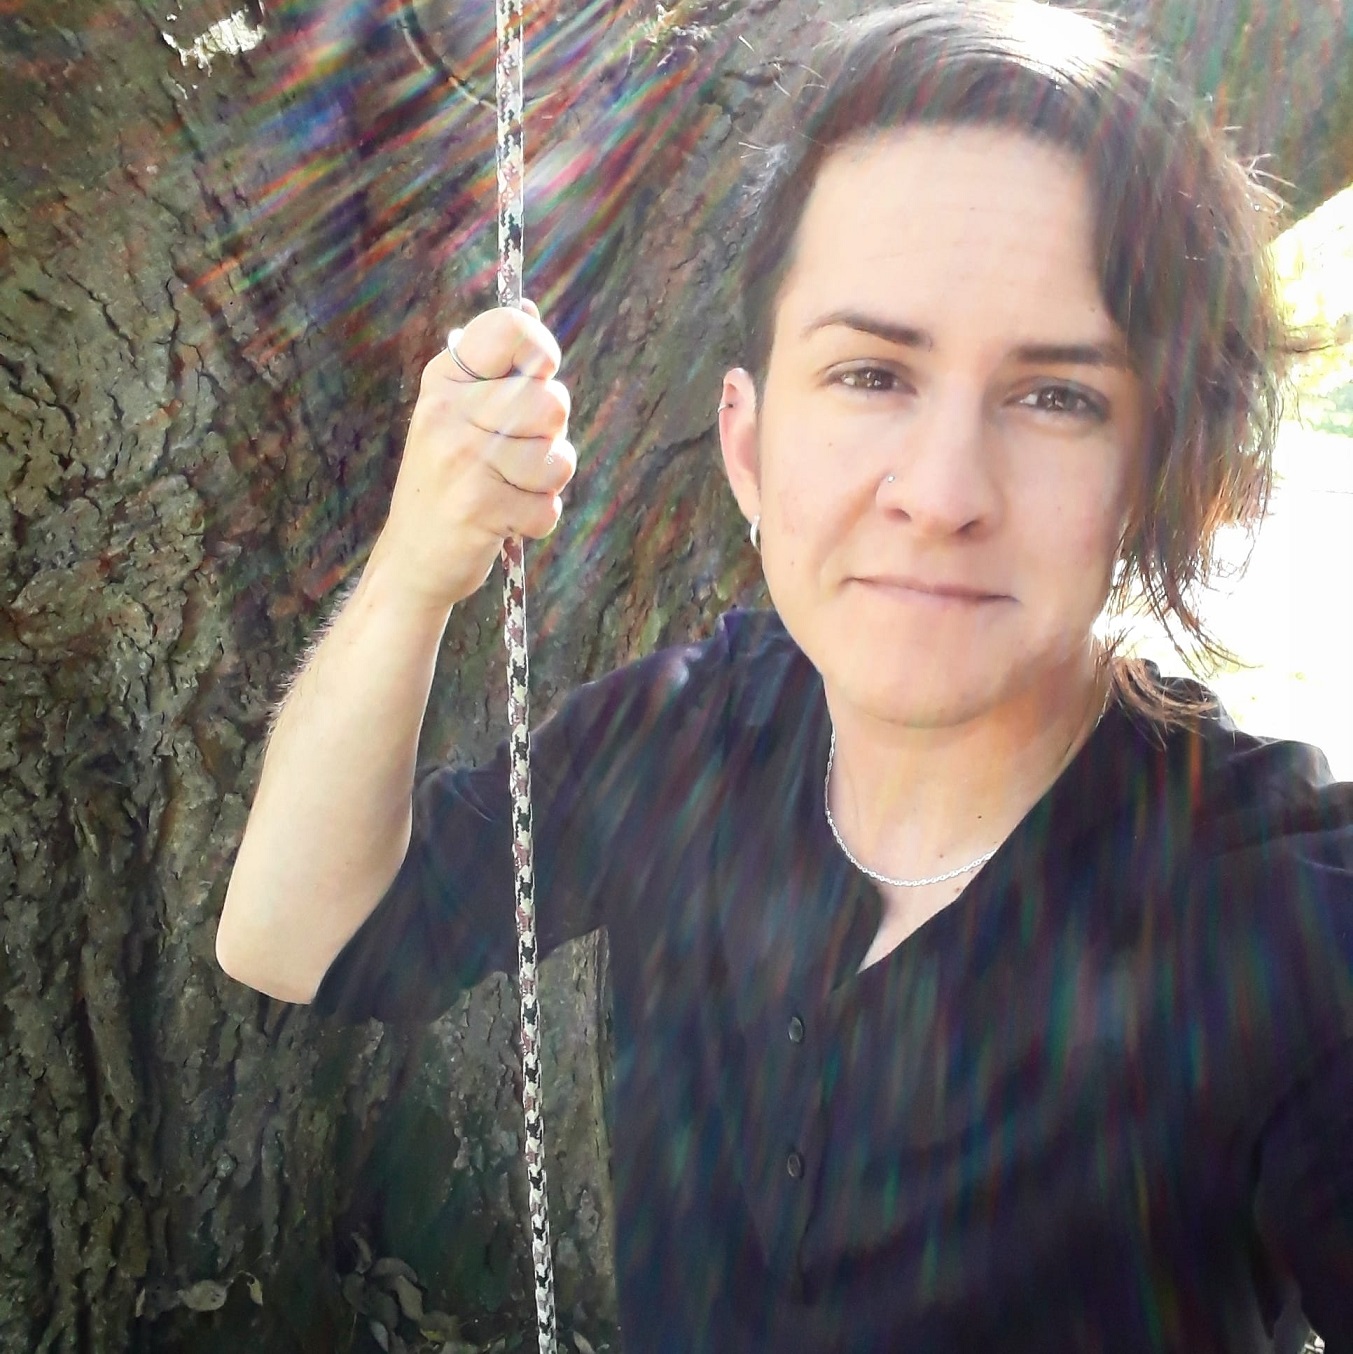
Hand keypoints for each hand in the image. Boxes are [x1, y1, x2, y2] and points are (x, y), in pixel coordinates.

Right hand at [367, 299, 575, 613]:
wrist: (412, 559)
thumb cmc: (450, 482)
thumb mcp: (458, 414)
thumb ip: (498, 370)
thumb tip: (529, 309)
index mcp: (444, 378)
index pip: (512, 330)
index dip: (542, 353)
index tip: (536, 378)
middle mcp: (446, 411)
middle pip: (551, 401)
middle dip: (550, 436)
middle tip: (517, 455)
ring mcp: (460, 458)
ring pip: (557, 459)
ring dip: (545, 484)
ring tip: (509, 490)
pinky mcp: (478, 505)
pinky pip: (549, 507)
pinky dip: (536, 521)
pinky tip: (504, 521)